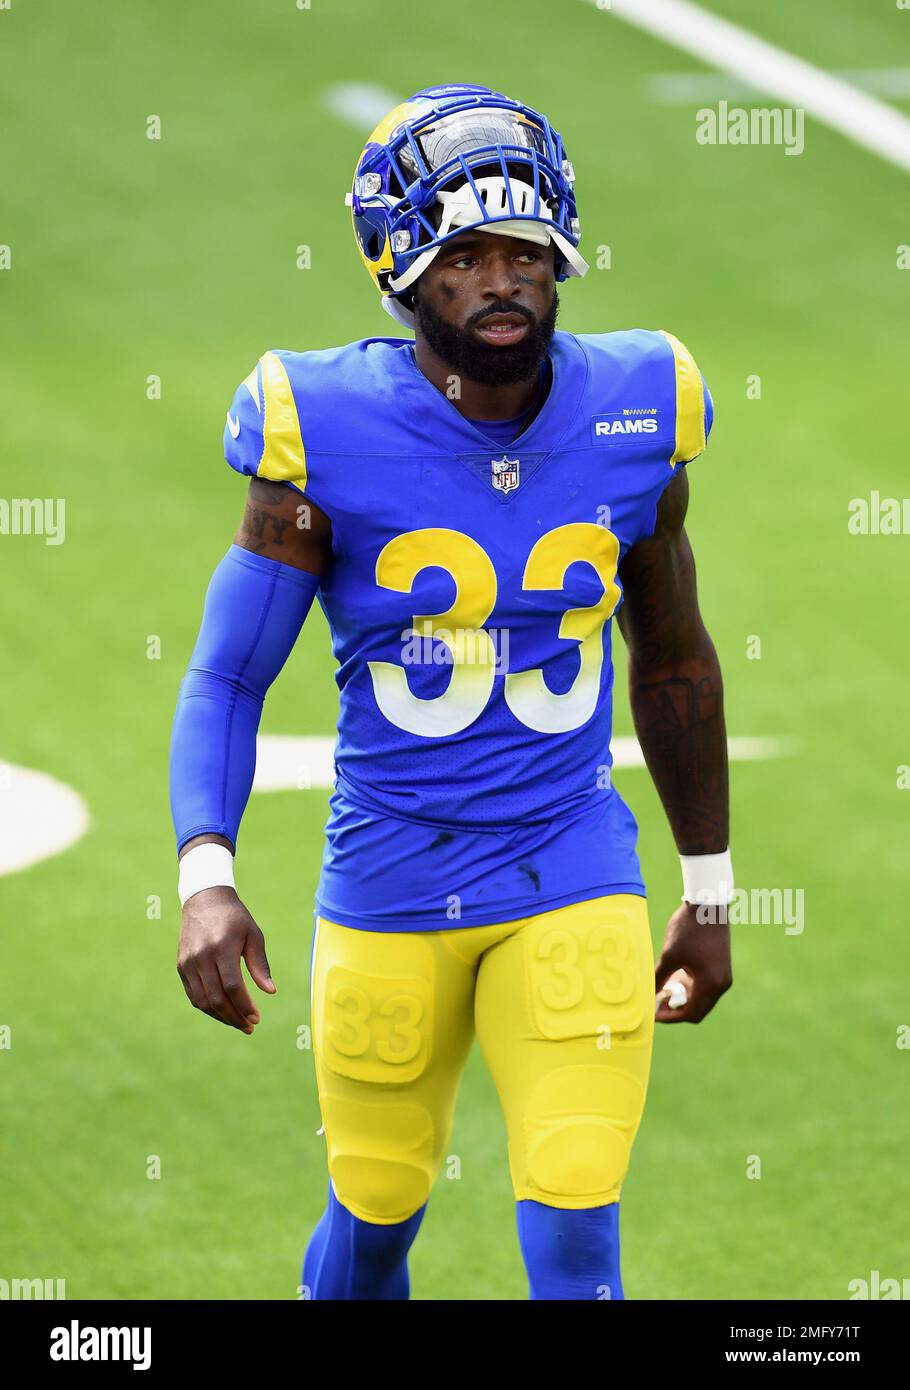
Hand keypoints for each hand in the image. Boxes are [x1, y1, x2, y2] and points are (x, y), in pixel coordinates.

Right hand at [177, 886, 275, 1033]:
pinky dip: (207, 1007)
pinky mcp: (181, 966)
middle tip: (250, 1026)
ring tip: (238, 1023)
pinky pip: (193, 994)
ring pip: (202, 1001)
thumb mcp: (253, 935)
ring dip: (221, 1016)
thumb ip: (260, 964)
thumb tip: (271, 991)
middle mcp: (201, 957)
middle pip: (216, 998)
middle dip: (234, 1017)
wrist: (204, 899)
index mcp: (222, 948)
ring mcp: (188, 963)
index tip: (257, 1018)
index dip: (244, 1006)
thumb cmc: (234, 918)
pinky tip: (223, 1012)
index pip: (232, 987)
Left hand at [654, 901, 731, 1023]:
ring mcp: (724, 976)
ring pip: (701, 998)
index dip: (671, 1017)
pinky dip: (690, 987)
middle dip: (676, 1009)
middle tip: (656, 1003)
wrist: (707, 903)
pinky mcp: (721, 967)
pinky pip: (705, 986)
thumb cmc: (688, 928)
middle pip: (698, 1009)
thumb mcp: (669, 955)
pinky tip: (673, 977)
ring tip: (661, 989)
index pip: (692, 1013)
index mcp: (711, 984)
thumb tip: (647, 997)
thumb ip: (658, 979)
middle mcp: (722, 984)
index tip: (653, 1013)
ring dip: (682, 997)